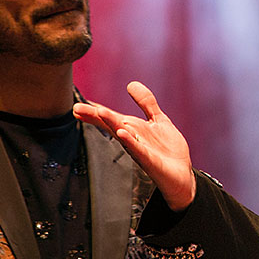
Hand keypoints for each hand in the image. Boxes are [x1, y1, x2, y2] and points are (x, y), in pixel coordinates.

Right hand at [73, 82, 195, 211]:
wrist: (181, 174)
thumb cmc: (168, 150)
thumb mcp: (158, 120)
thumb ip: (146, 103)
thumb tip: (131, 84)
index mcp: (133, 129)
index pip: (112, 118)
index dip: (96, 111)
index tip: (77, 105)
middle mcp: (133, 139)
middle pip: (112, 125)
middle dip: (96, 116)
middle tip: (77, 108)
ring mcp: (140, 150)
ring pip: (122, 135)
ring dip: (111, 124)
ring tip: (99, 112)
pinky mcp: (149, 160)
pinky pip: (138, 149)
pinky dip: (130, 140)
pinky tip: (122, 132)